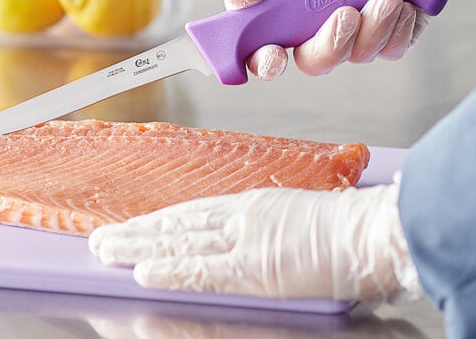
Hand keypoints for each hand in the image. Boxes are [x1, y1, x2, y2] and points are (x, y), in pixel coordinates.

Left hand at [89, 183, 421, 303]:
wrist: (373, 228)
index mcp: (253, 205)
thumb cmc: (348, 223)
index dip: (160, 222)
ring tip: (107, 249)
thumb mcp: (299, 218)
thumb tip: (246, 236)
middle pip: (178, 224)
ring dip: (140, 246)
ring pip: (180, 241)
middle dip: (137, 232)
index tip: (136, 226)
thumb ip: (268, 226)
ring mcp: (245, 240)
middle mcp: (241, 216)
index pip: (193, 213)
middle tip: (102, 237)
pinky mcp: (255, 267)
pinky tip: (144, 270)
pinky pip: (203, 269)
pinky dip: (171, 269)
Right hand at [224, 0, 475, 78]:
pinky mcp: (390, 39)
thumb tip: (234, 2)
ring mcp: (356, 36)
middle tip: (346, 13)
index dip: (264, 61)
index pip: (267, 46)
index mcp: (293, 6)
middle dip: (330, 43)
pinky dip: (398, 25)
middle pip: (311, 62)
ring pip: (353, 58)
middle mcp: (320, 26)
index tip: (272, 58)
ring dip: (373, 24)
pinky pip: (389, 51)